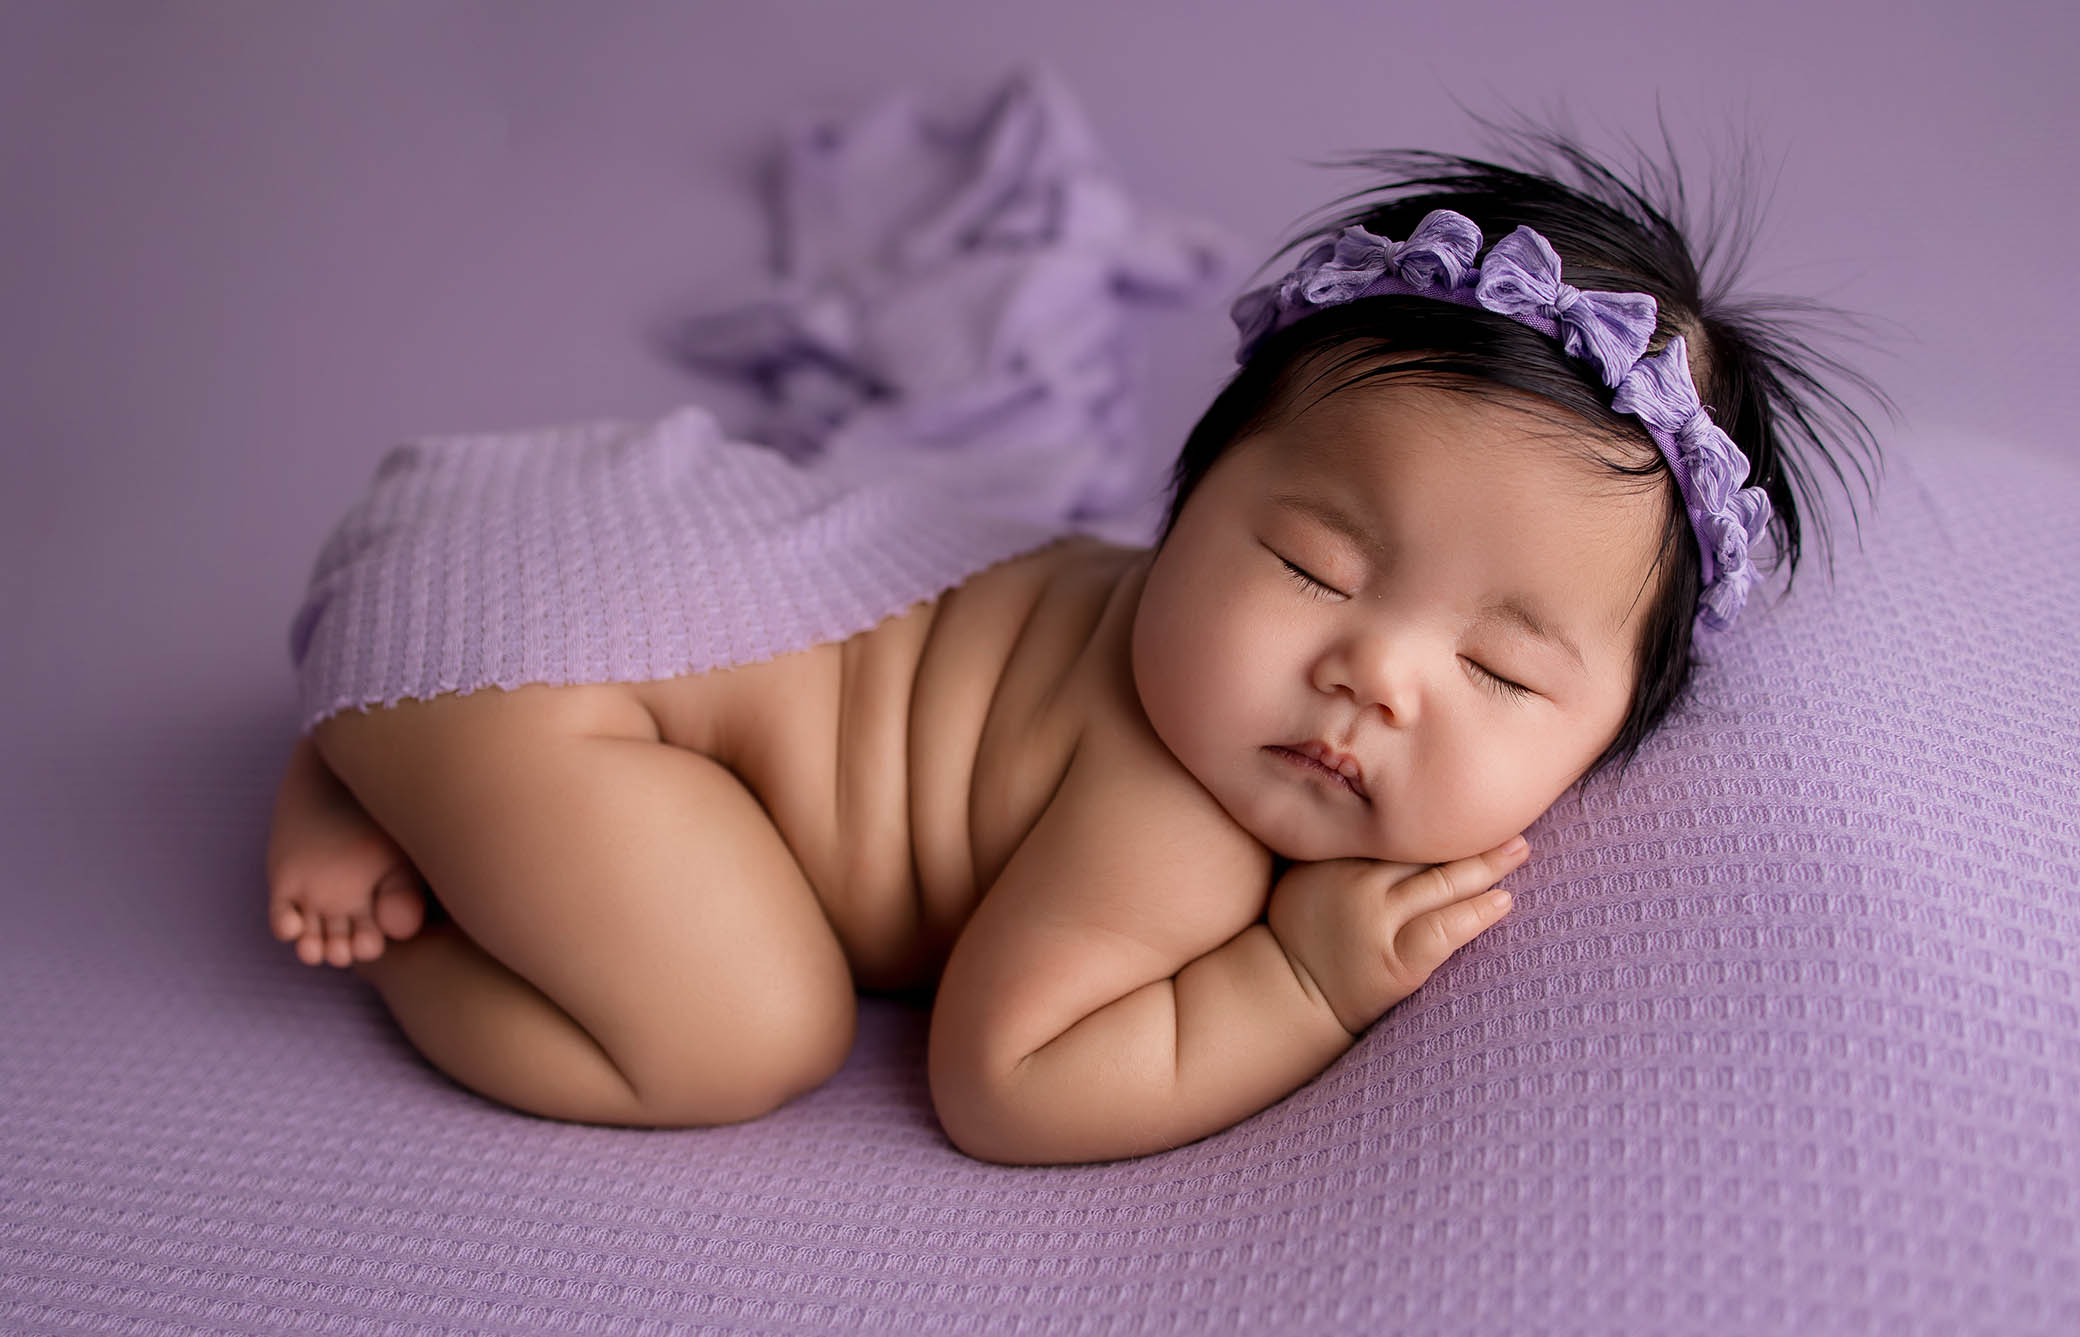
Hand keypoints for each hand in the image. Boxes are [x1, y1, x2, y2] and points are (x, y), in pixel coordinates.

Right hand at [1265, 837, 1528, 1035]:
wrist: (1285, 995)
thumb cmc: (1303, 932)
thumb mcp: (1307, 875)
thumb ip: (1341, 846)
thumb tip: (1384, 813)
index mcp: (1337, 856)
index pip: (1397, 828)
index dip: (1435, 816)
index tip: (1465, 802)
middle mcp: (1357, 883)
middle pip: (1425, 850)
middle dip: (1470, 834)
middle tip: (1509, 817)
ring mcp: (1376, 922)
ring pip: (1441, 884)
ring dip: (1487, 866)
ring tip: (1519, 850)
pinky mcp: (1395, 962)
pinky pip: (1445, 931)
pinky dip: (1477, 914)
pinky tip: (1503, 902)